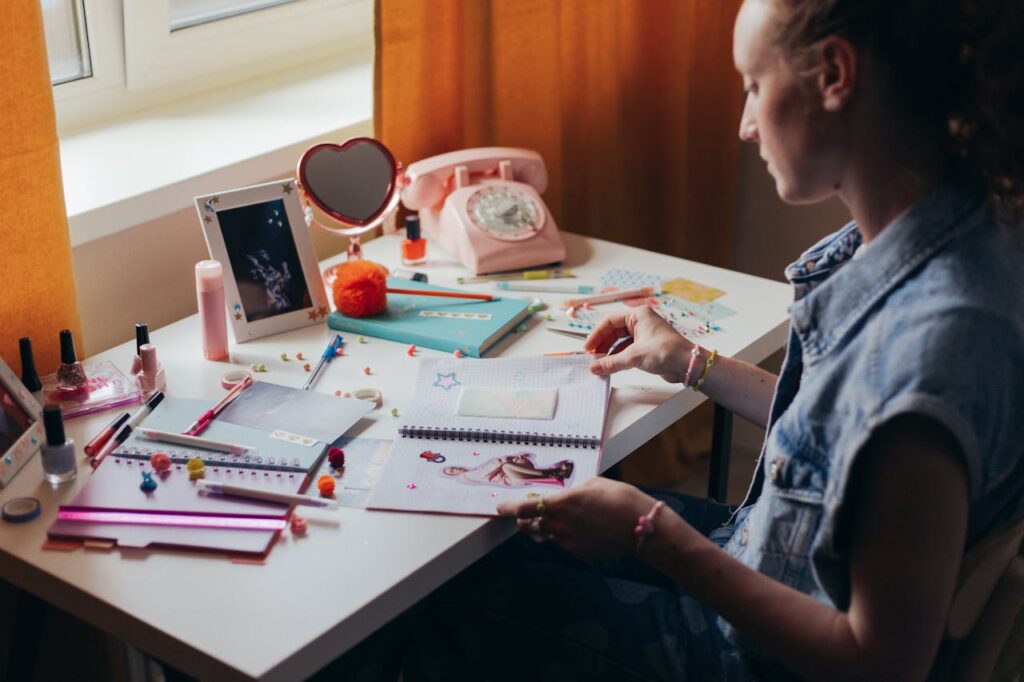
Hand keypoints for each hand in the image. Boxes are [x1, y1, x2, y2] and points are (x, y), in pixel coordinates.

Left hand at [496, 478, 657, 560]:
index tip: (500, 508)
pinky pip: (566, 544)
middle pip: (530, 526)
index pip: (525, 509)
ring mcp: (568, 542)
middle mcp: (560, 525)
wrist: (640, 525)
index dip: (510, 509)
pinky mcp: (579, 553)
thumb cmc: (618, 498)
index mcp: (560, 503)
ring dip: (549, 528)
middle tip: (526, 516)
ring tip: (566, 519)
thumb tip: (565, 500)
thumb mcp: (592, 484)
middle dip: (525, 521)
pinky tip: (587, 530)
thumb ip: (572, 493)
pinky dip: (569, 536)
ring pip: (549, 535)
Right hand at [583, 306, 691, 381]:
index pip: (610, 321)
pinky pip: (627, 351)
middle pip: (614, 331)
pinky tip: (611, 367)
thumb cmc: (666, 351)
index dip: (597, 335)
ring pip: (620, 342)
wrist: (688, 365)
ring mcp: (644, 335)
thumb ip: (611, 362)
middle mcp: (641, 322)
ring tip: (599, 364)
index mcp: (638, 315)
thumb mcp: (634, 356)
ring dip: (609, 353)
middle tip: (592, 357)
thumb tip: (594, 367)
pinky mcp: (647, 348)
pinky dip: (618, 358)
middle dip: (602, 344)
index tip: (588, 348)